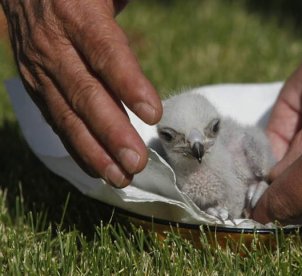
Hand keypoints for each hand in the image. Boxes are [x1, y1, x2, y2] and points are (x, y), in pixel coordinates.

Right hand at [1, 0, 161, 187]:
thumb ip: (125, 6)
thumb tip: (152, 49)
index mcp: (77, 14)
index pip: (106, 52)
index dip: (128, 84)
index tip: (153, 114)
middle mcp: (53, 45)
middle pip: (85, 93)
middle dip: (112, 132)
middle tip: (136, 161)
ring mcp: (40, 69)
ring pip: (67, 115)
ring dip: (95, 151)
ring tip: (122, 176)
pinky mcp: (36, 86)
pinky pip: (57, 120)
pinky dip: (78, 147)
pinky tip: (98, 168)